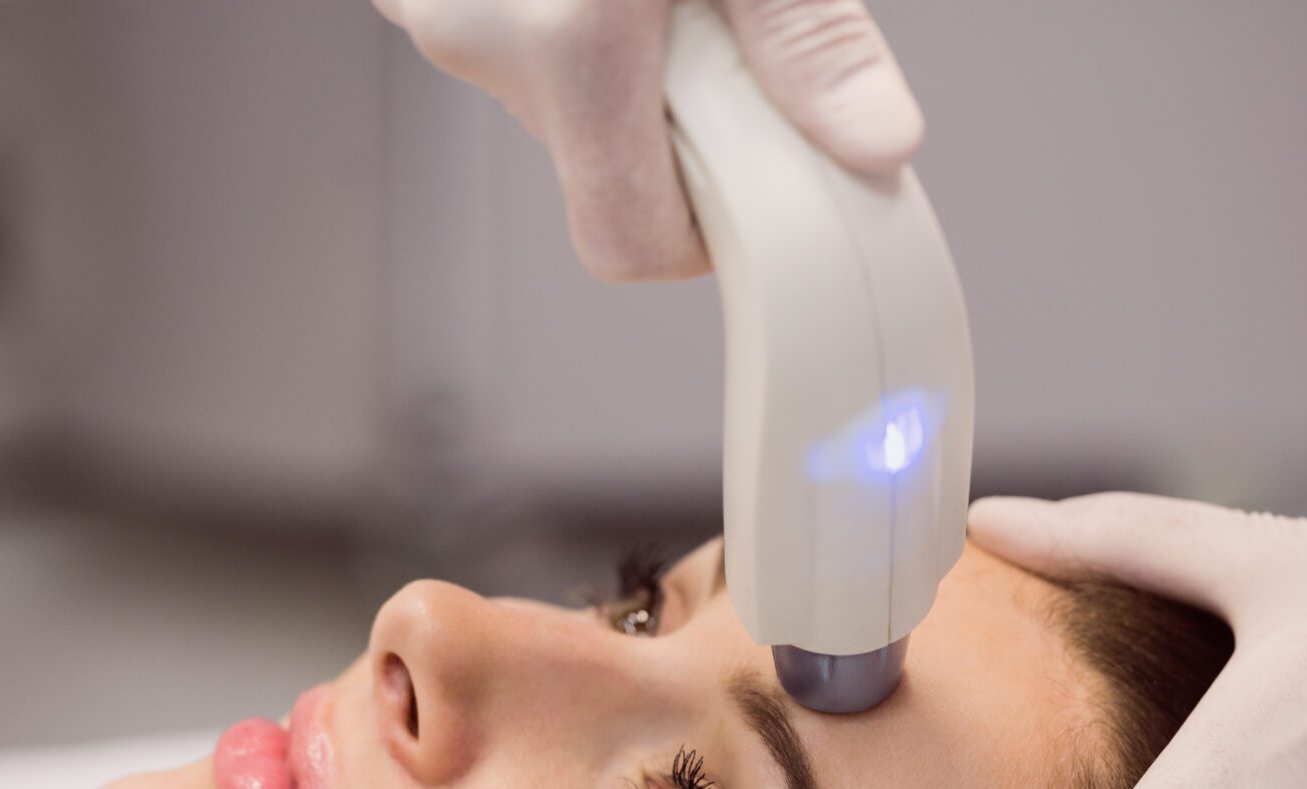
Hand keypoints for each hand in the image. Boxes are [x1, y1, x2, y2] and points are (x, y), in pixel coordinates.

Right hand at [371, 0, 922, 280]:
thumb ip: (810, 39)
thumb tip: (875, 149)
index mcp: (569, 42)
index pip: (630, 246)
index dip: (697, 244)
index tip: (744, 188)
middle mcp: (483, 38)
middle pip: (597, 169)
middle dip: (669, 124)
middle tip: (710, 36)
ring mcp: (431, 5)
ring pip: (555, 99)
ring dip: (616, 64)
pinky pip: (511, 37)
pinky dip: (564, 17)